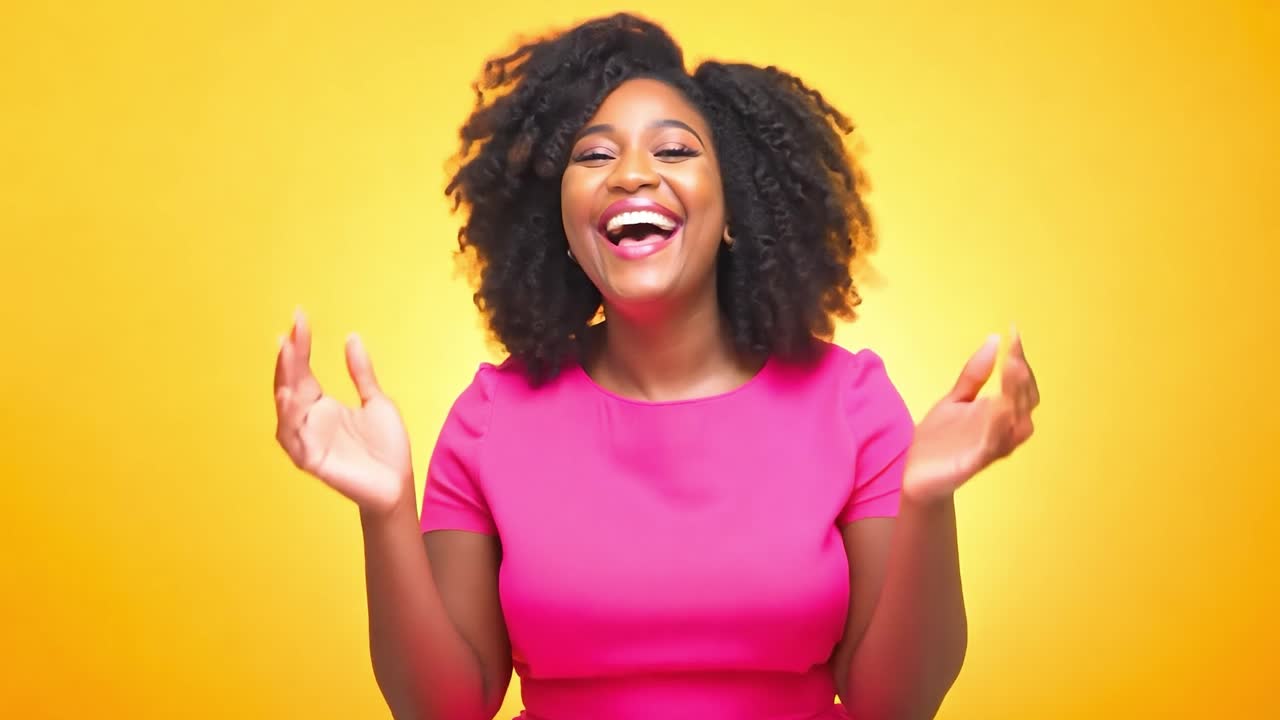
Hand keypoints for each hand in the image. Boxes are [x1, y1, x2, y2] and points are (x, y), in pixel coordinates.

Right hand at [273, 308, 413, 515]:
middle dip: (288, 360)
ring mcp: (308, 441)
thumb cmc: (386, 447)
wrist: (398, 483)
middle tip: (291, 333)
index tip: (299, 318)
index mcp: (321, 406)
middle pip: (290, 386)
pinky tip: (290, 397)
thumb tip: (351, 338)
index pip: (303, 372)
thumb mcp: (376, 400)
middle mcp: (309, 422)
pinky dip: (290, 419)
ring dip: (284, 385)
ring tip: (287, 356)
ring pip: (286, 412)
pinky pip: (294, 440)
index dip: (299, 346)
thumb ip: (361, 372)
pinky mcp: (313, 461)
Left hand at [902, 328, 1039, 503]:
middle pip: (1025, 403)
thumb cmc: (940, 441)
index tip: (1014, 333)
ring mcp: (990, 447)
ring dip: (1017, 398)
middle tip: (1015, 353)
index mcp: (999, 413)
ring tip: (1013, 371)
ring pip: (1018, 425)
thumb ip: (974, 375)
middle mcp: (1002, 430)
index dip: (1020, 359)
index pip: (1021, 384)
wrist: (916, 477)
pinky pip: (993, 446)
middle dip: (1022, 377)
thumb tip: (994, 340)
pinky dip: (999, 428)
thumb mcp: (955, 399)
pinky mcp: (974, 463)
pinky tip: (998, 407)